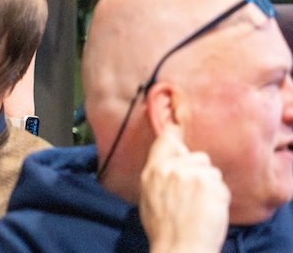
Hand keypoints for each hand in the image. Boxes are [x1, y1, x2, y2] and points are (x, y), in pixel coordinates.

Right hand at [139, 129, 229, 252]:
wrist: (180, 248)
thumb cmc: (164, 230)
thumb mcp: (148, 197)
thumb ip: (159, 173)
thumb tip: (175, 152)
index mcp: (153, 172)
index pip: (166, 141)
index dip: (175, 135)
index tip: (179, 130)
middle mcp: (171, 169)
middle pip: (198, 156)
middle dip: (200, 172)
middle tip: (194, 195)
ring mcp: (191, 175)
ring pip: (212, 172)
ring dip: (211, 186)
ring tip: (201, 206)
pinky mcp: (211, 186)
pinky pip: (222, 186)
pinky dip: (220, 199)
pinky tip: (209, 212)